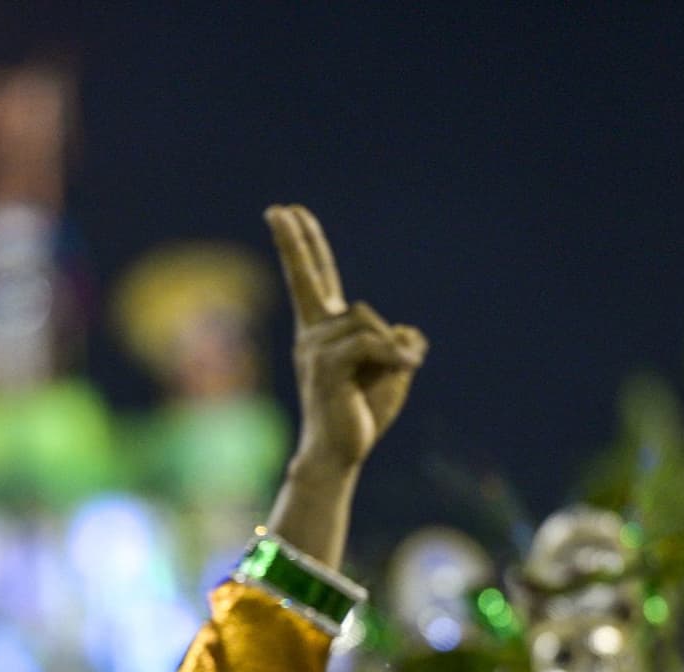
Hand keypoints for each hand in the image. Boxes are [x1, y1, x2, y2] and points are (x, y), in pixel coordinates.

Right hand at [266, 205, 426, 470]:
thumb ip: (399, 343)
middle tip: (277, 208)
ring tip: (390, 375)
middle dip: (294, 240)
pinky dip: (394, 357)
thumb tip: (406, 332)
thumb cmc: (363, 414)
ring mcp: (315, 348)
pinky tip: (403, 372)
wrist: (341, 452)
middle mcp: (313, 333)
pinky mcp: (325, 365)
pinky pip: (372, 342)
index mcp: (324, 331)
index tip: (286, 212)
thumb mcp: (392, 371)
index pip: (316, 278)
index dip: (304, 244)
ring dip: (391, 348)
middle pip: (307, 277)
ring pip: (368, 319)